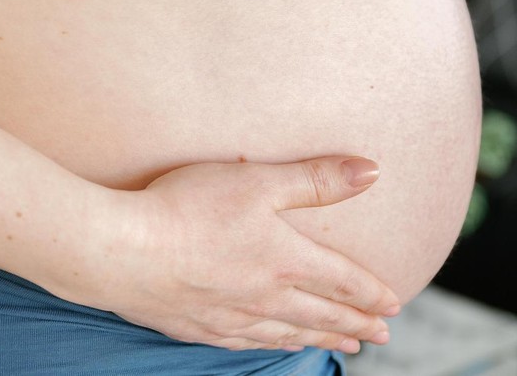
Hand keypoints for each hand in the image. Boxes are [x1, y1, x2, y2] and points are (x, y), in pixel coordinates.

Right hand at [92, 156, 399, 352]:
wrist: (122, 251)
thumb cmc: (187, 208)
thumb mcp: (259, 181)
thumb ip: (316, 178)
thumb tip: (371, 171)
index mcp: (286, 260)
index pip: (343, 281)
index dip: (371, 293)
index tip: (394, 305)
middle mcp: (265, 296)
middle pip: (322, 314)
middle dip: (355, 324)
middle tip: (380, 335)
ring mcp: (231, 316)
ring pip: (288, 333)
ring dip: (320, 338)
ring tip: (342, 347)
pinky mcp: (198, 326)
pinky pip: (247, 342)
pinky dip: (272, 345)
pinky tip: (275, 344)